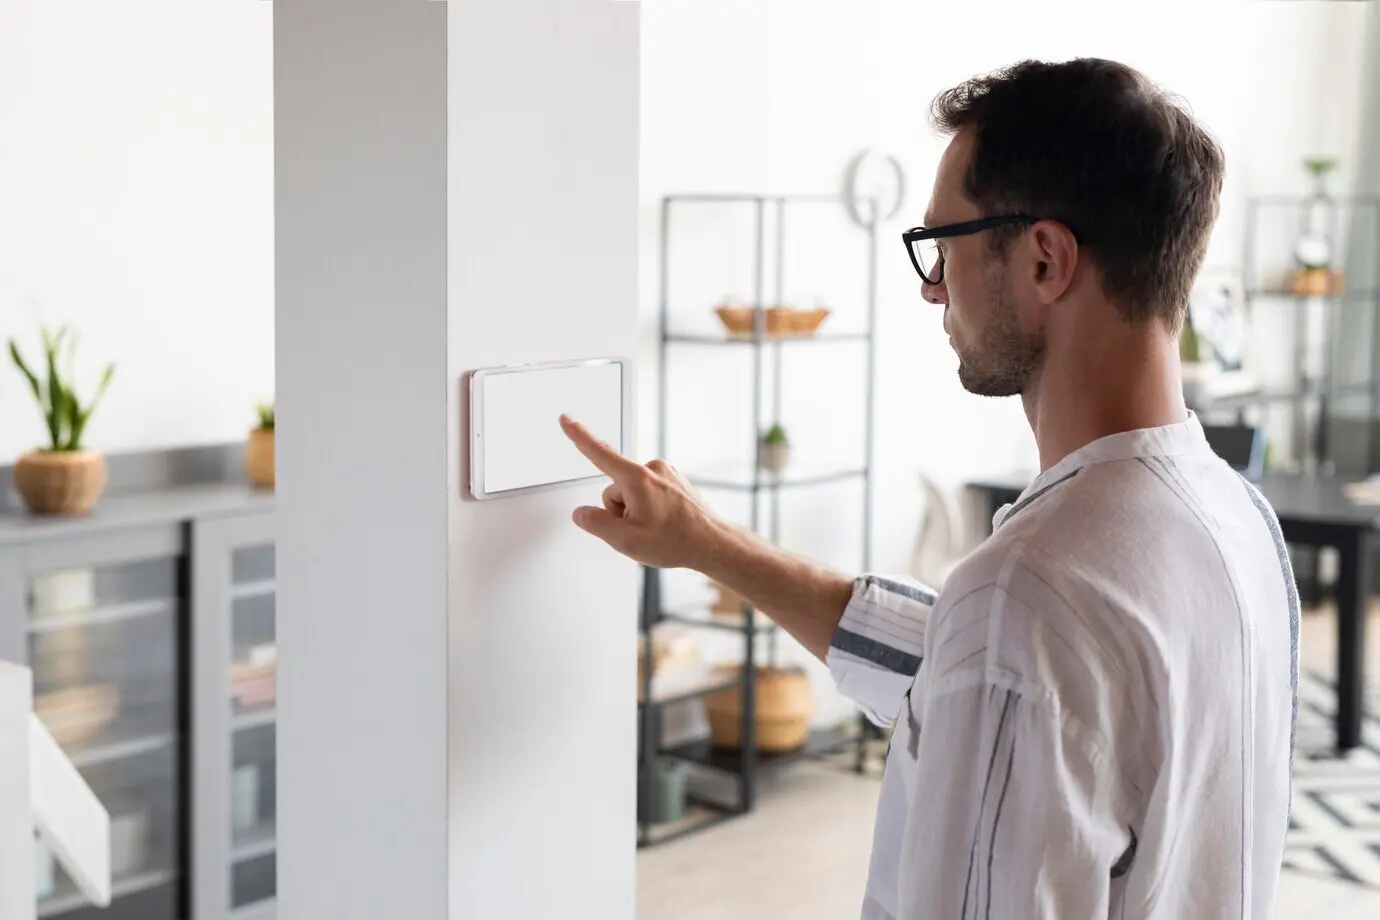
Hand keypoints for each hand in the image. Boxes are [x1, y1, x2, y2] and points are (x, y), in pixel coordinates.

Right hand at [559, 415, 722, 569]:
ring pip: (631, 492)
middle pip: (615, 489)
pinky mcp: (673, 480)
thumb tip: (581, 513)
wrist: (713, 544)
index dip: (578, 435)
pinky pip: (648, 493)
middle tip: (642, 530)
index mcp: (637, 478)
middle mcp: (652, 469)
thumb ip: (596, 524)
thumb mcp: (625, 541)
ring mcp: (665, 473)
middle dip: (620, 511)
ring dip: (636, 511)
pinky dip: (650, 508)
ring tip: (657, 529)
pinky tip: (665, 524)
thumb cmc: (676, 541)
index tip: (566, 419)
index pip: (599, 452)